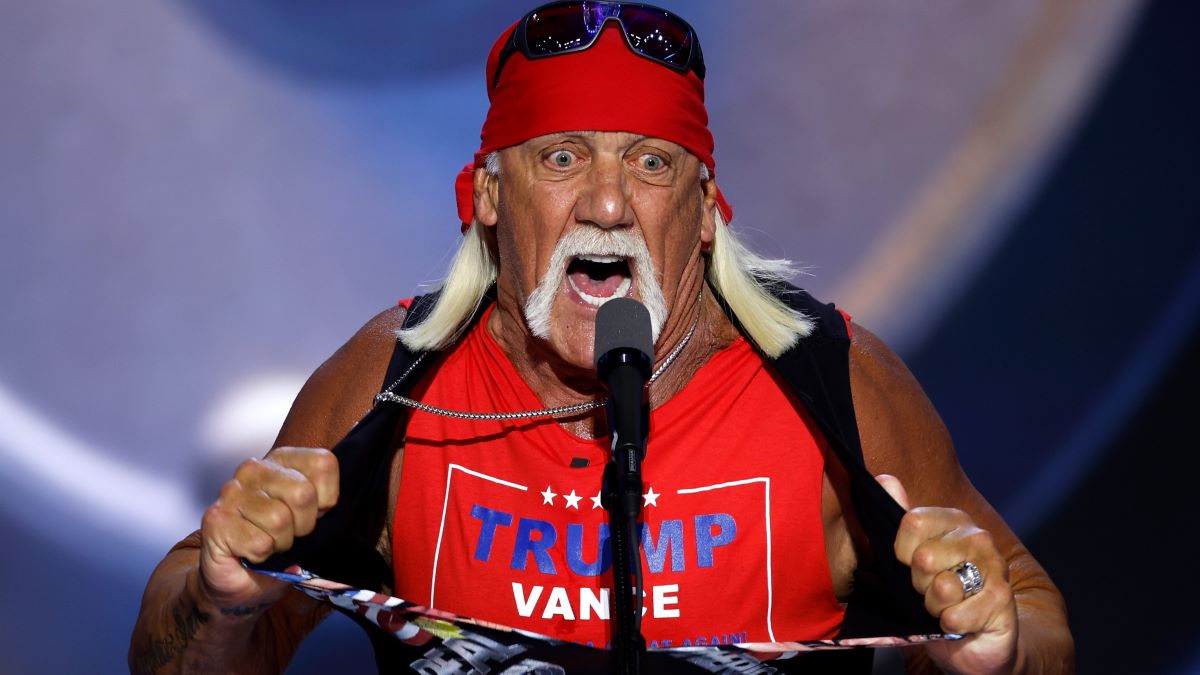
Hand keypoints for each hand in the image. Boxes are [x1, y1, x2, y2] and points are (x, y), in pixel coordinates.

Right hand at [197, 447, 339, 611]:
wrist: (242, 581)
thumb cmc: (281, 546)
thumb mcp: (314, 519)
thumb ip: (329, 504)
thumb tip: (339, 509)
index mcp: (283, 460)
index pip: (323, 464)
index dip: (327, 499)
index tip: (314, 514)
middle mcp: (254, 468)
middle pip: (303, 493)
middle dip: (303, 526)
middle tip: (290, 535)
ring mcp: (231, 492)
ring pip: (279, 520)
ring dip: (281, 543)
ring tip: (269, 543)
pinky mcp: (216, 519)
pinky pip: (259, 542)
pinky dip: (262, 556)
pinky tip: (250, 553)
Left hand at [876, 474, 1018, 673]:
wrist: (974, 641)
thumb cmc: (938, 596)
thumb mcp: (909, 557)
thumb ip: (897, 517)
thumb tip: (885, 479)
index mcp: (951, 520)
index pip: (912, 521)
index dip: (901, 553)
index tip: (909, 565)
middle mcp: (976, 536)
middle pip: (923, 557)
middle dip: (919, 584)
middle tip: (931, 590)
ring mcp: (994, 566)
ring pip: (942, 586)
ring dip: (935, 606)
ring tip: (946, 605)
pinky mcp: (1002, 599)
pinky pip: (956, 615)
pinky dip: (951, 624)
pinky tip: (960, 622)